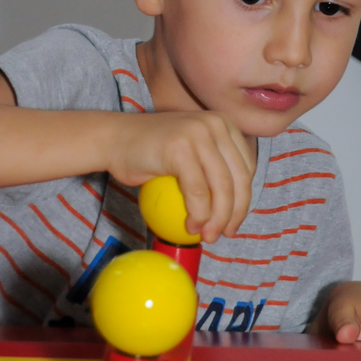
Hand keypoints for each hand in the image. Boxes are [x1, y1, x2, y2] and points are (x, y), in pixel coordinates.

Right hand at [107, 111, 253, 242]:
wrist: (113, 140)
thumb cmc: (150, 152)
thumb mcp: (191, 151)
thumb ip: (212, 166)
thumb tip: (234, 204)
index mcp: (224, 124)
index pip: (246, 168)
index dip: (244, 200)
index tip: (232, 222)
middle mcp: (215, 124)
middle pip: (238, 178)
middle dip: (235, 213)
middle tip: (223, 234)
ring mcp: (198, 133)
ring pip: (221, 187)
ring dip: (218, 219)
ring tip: (207, 236)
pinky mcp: (181, 148)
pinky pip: (197, 191)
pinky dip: (198, 214)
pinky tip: (191, 227)